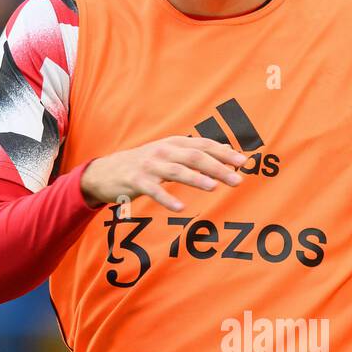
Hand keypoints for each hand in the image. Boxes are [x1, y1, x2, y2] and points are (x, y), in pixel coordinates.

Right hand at [81, 136, 246, 211]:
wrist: (107, 171)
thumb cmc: (146, 164)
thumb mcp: (171, 153)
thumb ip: (197, 152)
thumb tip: (229, 150)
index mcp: (174, 143)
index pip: (204, 145)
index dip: (224, 153)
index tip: (243, 162)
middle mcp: (164, 151)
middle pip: (195, 157)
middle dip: (218, 168)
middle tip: (237, 180)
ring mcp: (149, 165)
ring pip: (177, 171)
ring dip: (196, 178)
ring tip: (214, 187)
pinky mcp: (136, 181)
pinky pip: (154, 190)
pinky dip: (167, 199)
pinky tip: (180, 208)